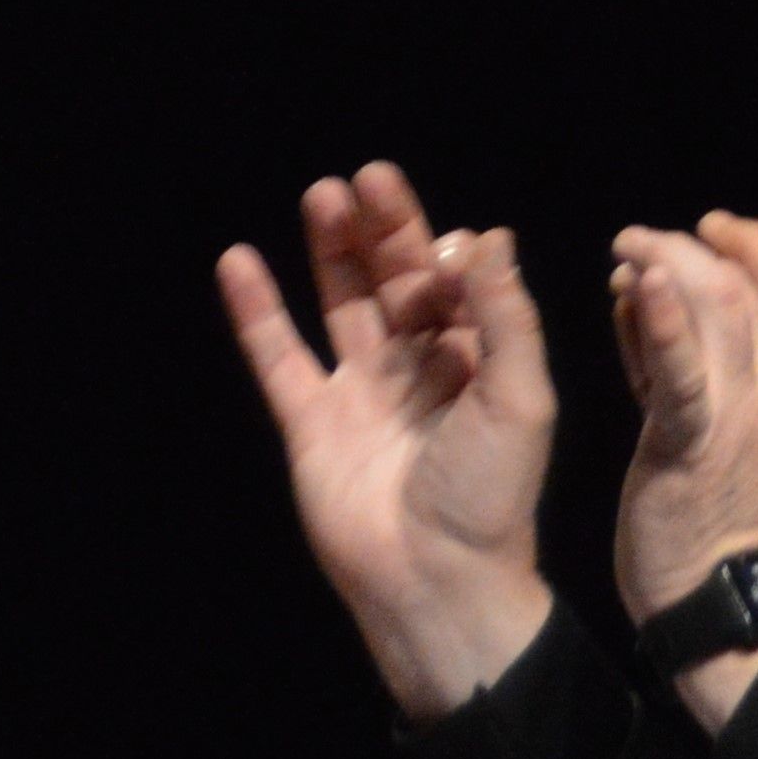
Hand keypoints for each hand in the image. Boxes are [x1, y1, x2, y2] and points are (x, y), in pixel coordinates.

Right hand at [217, 162, 556, 718]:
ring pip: (343, 306)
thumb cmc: (490, 495)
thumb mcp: (519, 397)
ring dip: (332, 252)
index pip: (459, 289)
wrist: (434, 580)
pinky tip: (237, 259)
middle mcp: (420, 374)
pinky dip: (257, 311)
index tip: (445, 241)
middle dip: (385, 232)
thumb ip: (506, 316)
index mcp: (478, 367)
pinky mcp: (311, 424)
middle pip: (397, 284)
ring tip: (321, 193)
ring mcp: (362, 397)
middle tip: (368, 178)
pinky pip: (279, 357)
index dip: (448, 257)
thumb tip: (490, 234)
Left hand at [609, 213, 757, 694]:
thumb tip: (660, 288)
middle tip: (640, 238)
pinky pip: (682, 373)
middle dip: (692, 245)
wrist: (721, 598)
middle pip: (751, 283)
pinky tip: (641, 284)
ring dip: (665, 262)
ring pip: (718, 306)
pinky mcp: (694, 442)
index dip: (755, 240)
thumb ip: (710, 358)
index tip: (710, 227)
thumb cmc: (728, 513)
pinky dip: (661, 322)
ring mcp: (748, 417)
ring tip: (625, 251)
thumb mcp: (745, 426)